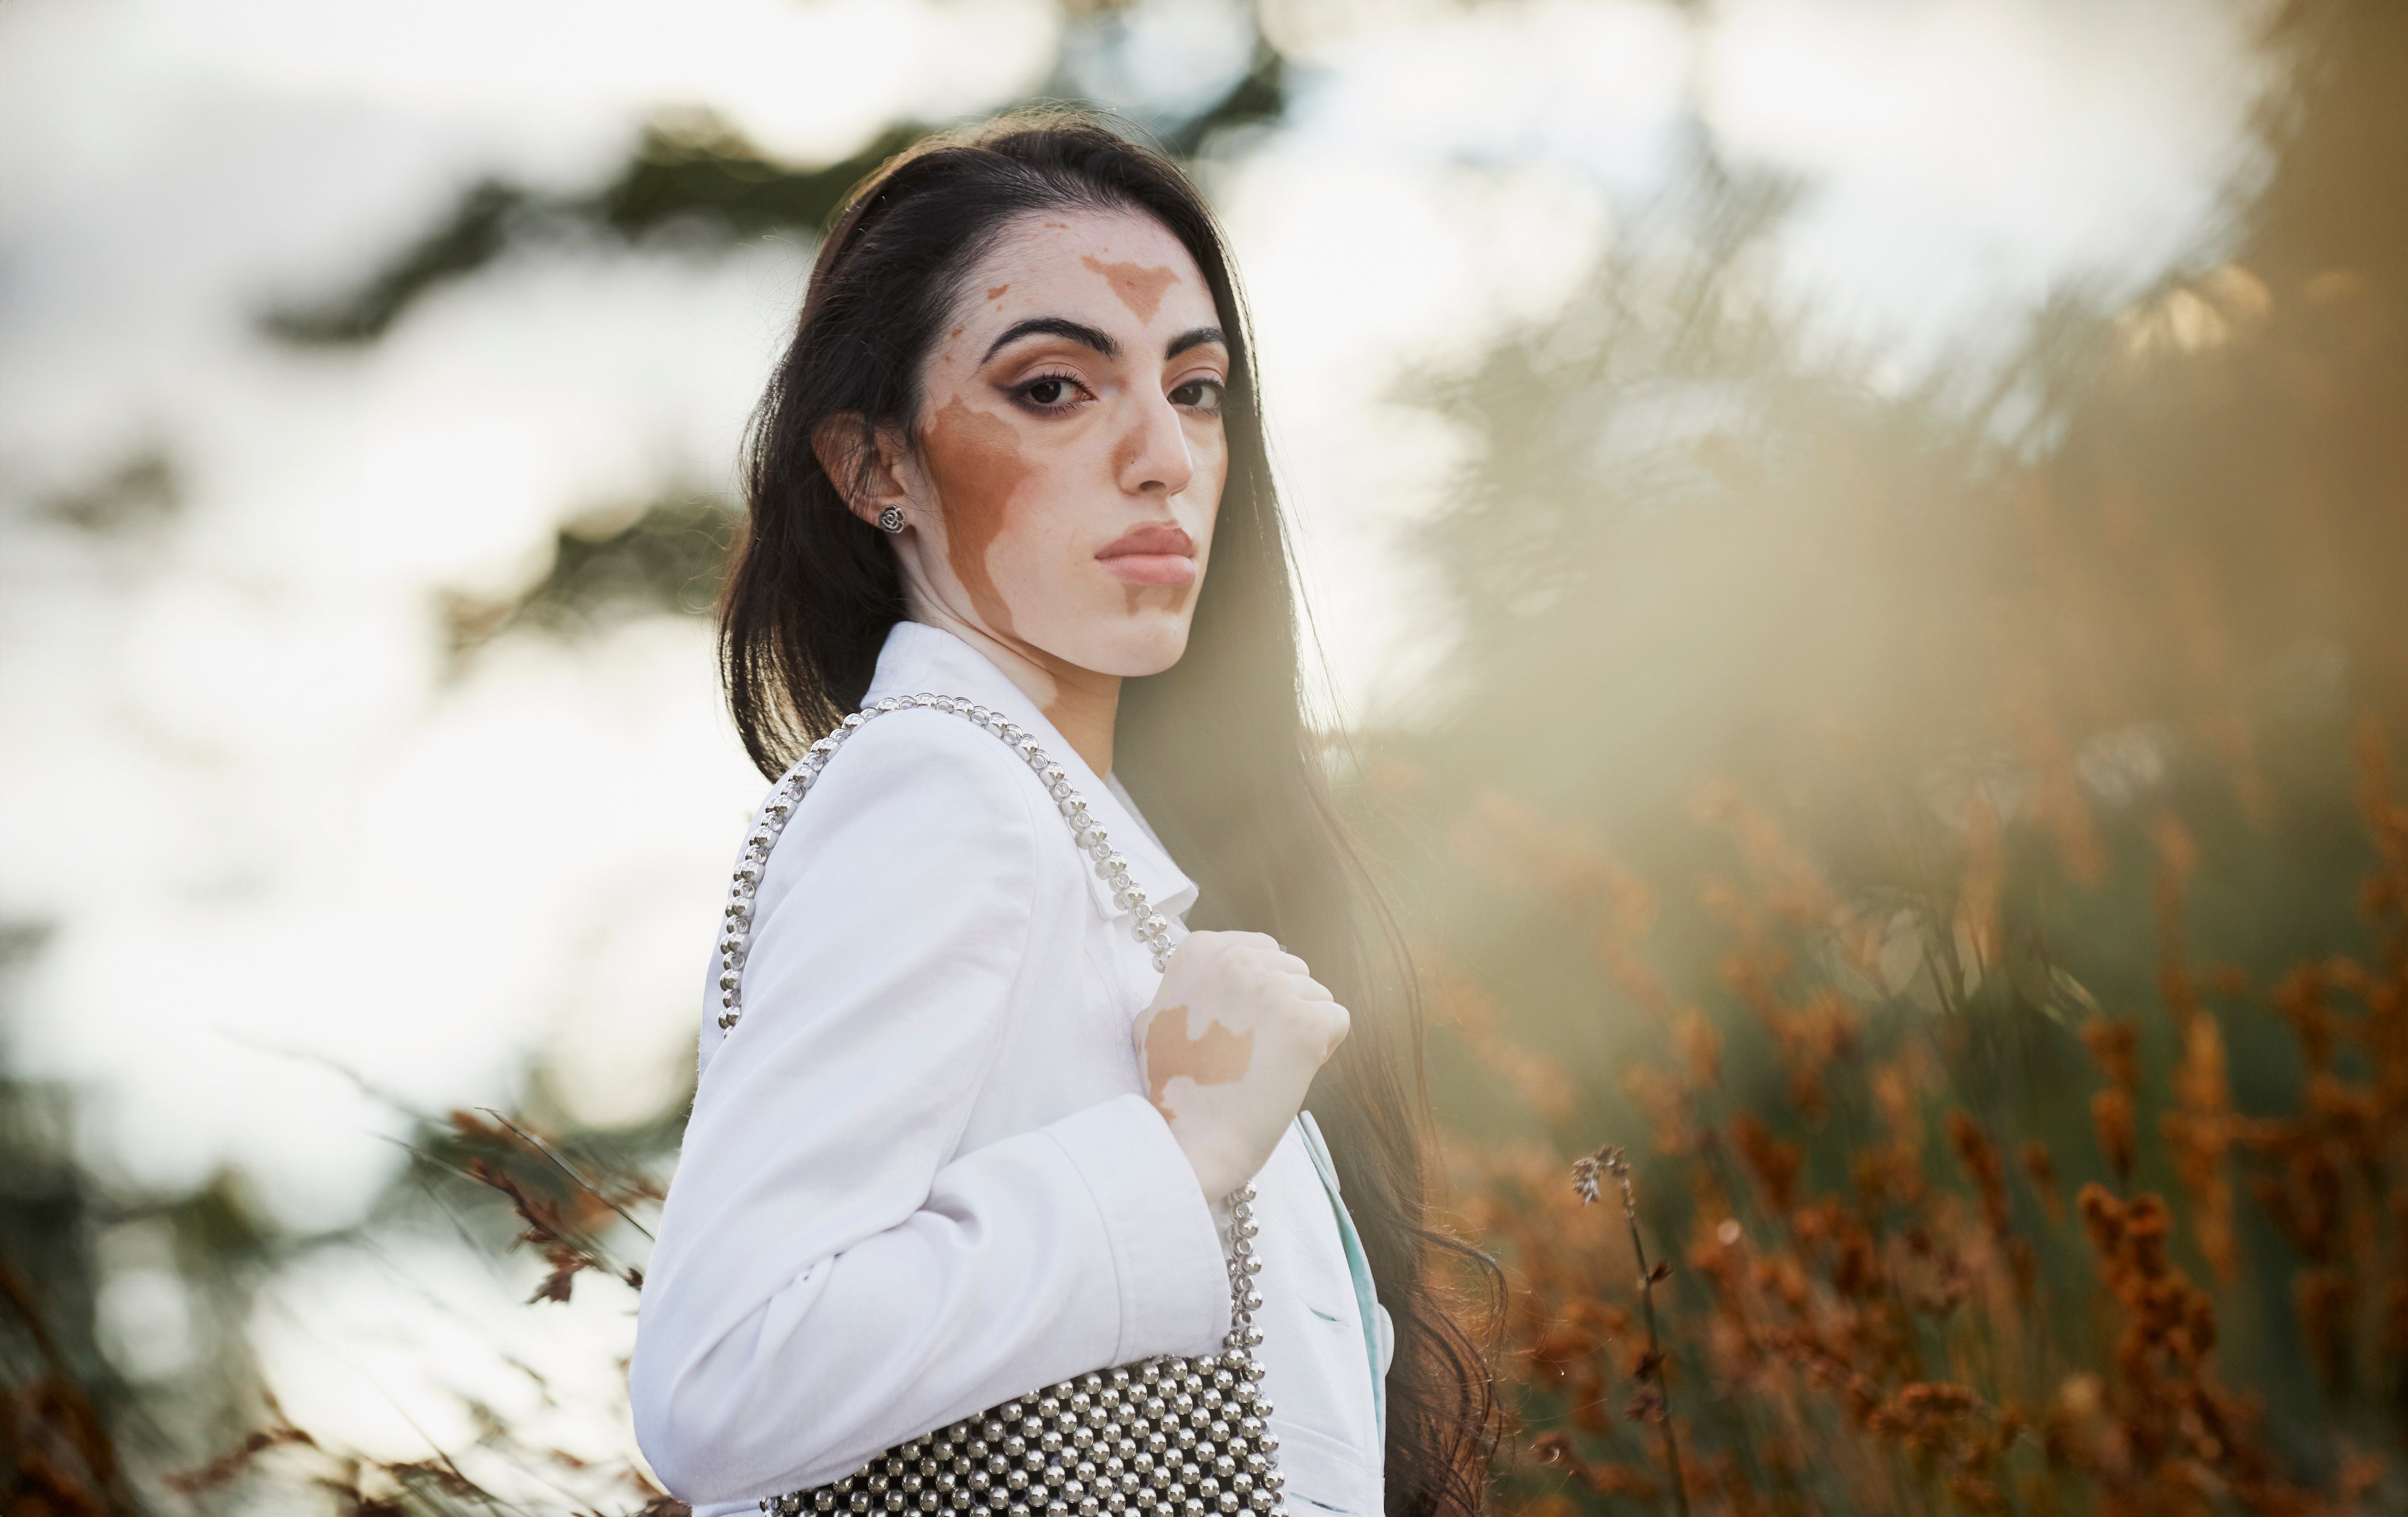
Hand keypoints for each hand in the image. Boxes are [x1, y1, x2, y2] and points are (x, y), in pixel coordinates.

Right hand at [1131, 931, 1349, 1200]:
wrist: (1190, 1142)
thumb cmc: (1173, 1092)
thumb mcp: (1154, 1021)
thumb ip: (1186, 989)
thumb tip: (1205, 981)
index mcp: (1199, 951)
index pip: (1262, 951)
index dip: (1257, 995)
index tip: (1235, 1029)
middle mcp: (1236, 959)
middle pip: (1292, 971)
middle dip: (1282, 1010)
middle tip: (1251, 1054)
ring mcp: (1272, 988)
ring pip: (1316, 995)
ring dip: (1301, 1031)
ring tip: (1266, 1068)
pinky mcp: (1306, 1021)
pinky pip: (1337, 1020)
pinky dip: (1323, 1050)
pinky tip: (1289, 1074)